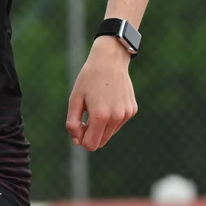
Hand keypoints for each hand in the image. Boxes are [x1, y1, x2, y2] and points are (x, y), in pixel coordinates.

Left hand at [66, 36, 137, 150]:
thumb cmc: (88, 79)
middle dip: (91, 135)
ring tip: (97, 106)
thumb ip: (72, 124)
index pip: (91, 145)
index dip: (81, 139)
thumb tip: (78, 142)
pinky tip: (108, 101)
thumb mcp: (74, 100)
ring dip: (101, 126)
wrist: (110, 60)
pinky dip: (111, 118)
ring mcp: (126, 114)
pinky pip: (118, 124)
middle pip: (101, 142)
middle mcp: (116, 117)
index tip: (79, 126)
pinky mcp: (132, 110)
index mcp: (100, 116)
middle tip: (85, 117)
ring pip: (109, 134)